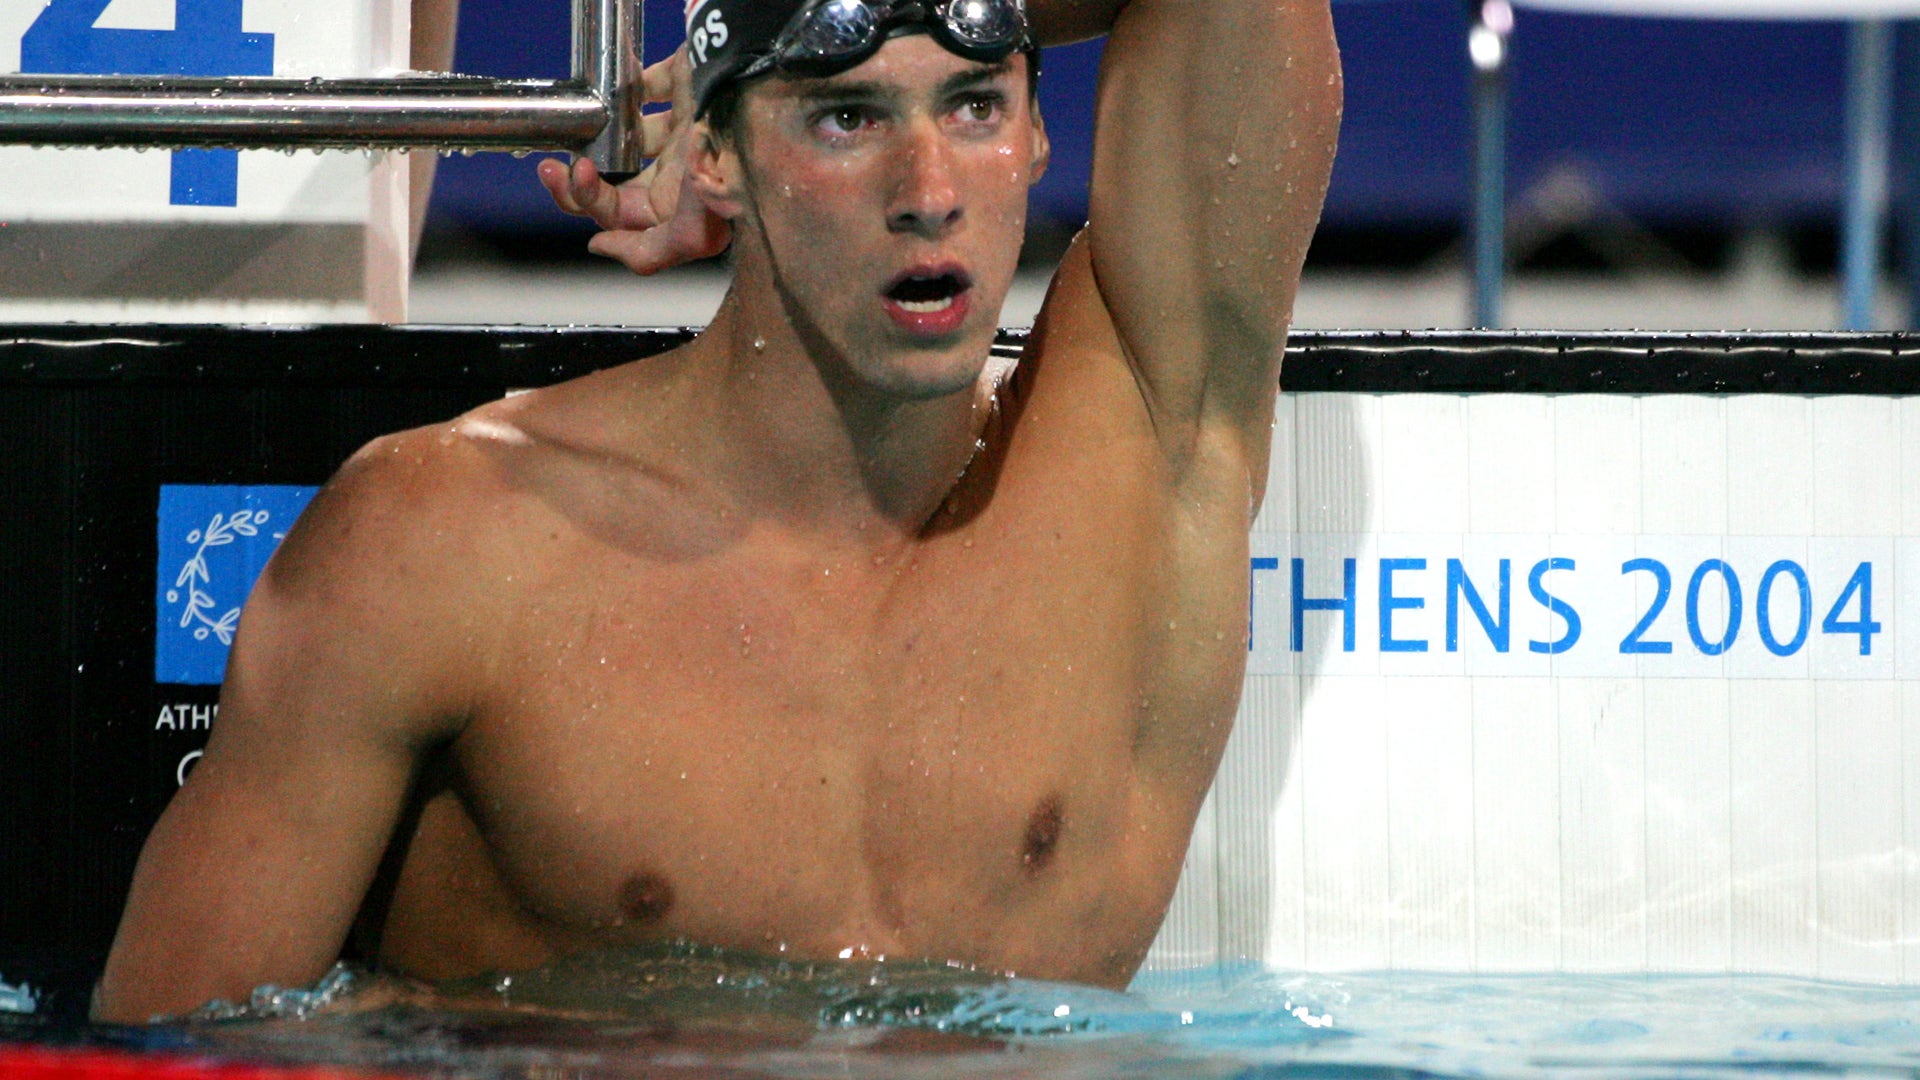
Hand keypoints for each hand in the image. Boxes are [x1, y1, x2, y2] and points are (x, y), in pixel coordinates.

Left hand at [537, 46, 732, 275]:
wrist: (759, 95)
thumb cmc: (734, 164)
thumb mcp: (696, 231)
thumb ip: (652, 252)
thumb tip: (600, 246)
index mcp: (685, 208)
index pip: (626, 219)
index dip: (593, 207)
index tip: (573, 184)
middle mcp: (682, 173)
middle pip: (619, 184)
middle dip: (582, 181)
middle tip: (555, 167)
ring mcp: (684, 129)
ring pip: (627, 139)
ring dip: (598, 135)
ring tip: (580, 125)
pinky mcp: (689, 84)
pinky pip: (649, 86)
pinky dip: (629, 86)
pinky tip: (615, 87)